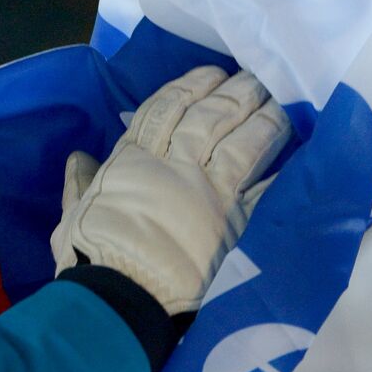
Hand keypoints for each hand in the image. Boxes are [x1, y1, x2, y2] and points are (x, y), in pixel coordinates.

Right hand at [50, 66, 289, 315]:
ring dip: (263, 120)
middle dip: (233, 93)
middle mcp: (175, 165)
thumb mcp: (72, 215)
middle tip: (254, 76)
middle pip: (210, 118)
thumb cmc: (90, 256)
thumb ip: (78, 184)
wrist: (124, 298)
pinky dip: (281, 172)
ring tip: (278, 103)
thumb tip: (79, 157)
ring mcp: (210, 192)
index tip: (209, 73)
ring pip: (243, 143)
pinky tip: (298, 156)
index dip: (189, 86)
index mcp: (132, 159)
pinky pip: (265, 190)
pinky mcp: (236, 223)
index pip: (164, 109)